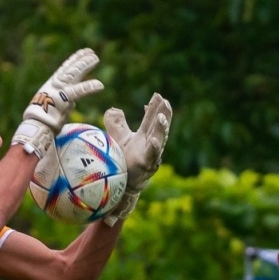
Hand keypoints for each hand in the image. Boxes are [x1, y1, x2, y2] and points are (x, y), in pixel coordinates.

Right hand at [11, 48, 104, 155]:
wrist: (35, 127)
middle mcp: (55, 84)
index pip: (64, 69)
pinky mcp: (64, 100)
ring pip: (74, 73)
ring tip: (95, 59)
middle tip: (91, 52)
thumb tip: (72, 103)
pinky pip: (79, 91)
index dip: (74, 59)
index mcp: (51, 85)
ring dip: (85, 65)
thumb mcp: (54, 107)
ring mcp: (59, 91)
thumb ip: (64, 102)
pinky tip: (100, 85)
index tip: (82, 52)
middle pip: (70, 68)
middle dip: (81, 59)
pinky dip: (89, 87)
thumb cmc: (43, 121)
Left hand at [102, 93, 172, 224]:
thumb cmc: (121, 161)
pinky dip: (153, 148)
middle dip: (164, 114)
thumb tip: (112, 109)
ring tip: (161, 118)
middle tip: (165, 102)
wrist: (120, 184)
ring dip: (162, 129)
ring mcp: (150, 155)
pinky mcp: (146, 166)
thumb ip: (116, 124)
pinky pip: (151, 156)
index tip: (158, 95)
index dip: (155, 107)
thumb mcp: (118, 139)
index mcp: (145, 136)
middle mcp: (150, 144)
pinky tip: (153, 140)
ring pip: (159, 140)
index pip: (151, 118)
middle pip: (159, 126)